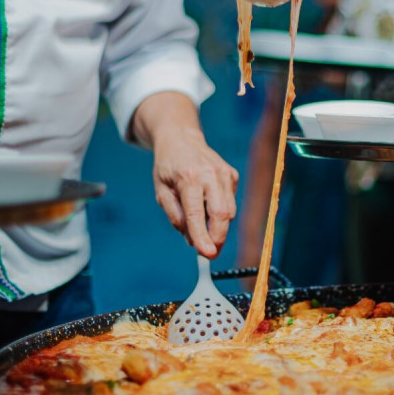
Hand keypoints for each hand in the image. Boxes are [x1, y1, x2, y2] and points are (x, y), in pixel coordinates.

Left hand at [152, 127, 238, 257]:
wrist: (181, 139)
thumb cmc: (168, 167)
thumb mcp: (161, 192)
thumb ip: (175, 216)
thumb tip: (191, 240)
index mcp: (189, 178)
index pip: (197, 215)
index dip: (203, 238)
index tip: (207, 255)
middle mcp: (210, 174)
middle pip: (222, 215)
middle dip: (217, 238)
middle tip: (209, 253)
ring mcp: (224, 173)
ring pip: (230, 211)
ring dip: (218, 226)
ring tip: (202, 223)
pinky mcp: (232, 175)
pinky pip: (231, 202)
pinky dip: (221, 210)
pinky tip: (207, 202)